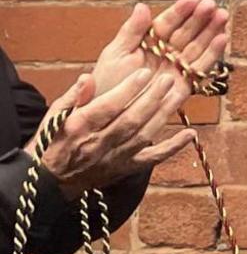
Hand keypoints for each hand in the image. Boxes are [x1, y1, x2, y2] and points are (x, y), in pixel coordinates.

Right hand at [35, 70, 197, 199]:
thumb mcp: (55, 116)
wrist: (50, 182)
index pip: (106, 107)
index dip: (127, 90)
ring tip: (180, 94)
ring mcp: (113, 159)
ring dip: (163, 115)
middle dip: (151, 99)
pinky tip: (190, 134)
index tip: (145, 72)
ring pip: (143, 136)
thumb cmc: (54, 141)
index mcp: (78, 128)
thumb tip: (87, 77)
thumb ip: (74, 97)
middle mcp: (97, 145)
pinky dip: (172, 148)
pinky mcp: (125, 169)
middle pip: (129, 121)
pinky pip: (151, 159)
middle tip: (168, 79)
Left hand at [88, 0, 229, 108]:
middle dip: (200, 19)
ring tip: (222, 16)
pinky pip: (201, 67)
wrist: (107, 119)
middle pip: (186, 33)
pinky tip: (223, 39)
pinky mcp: (185, 85)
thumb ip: (130, 31)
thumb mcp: (115, 55)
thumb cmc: (107, 86)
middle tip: (211, 6)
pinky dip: (213, 54)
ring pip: (198, 46)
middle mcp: (165, 53)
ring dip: (211, 31)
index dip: (180, 12)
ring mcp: (176, 68)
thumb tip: (141, 6)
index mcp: (147, 43)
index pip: (166, 24)